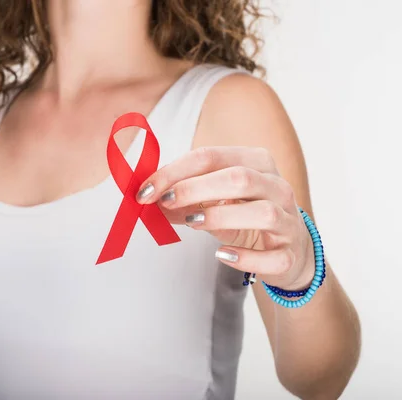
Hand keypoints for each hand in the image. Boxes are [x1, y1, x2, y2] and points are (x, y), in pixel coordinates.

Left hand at [136, 146, 315, 289]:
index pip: (211, 156)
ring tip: (192, 223)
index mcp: (256, 162)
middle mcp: (277, 186)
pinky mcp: (290, 254)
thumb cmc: (246, 217)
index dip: (175, 171)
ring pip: (263, 213)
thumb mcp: (216, 200)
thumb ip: (185, 197)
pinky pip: (274, 257)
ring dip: (221, 216)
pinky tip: (222, 255)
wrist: (289, 250)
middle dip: (195, 188)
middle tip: (165, 201)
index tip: (147, 189)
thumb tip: (149, 198)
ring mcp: (289, 220)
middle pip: (239, 178)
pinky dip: (246, 258)